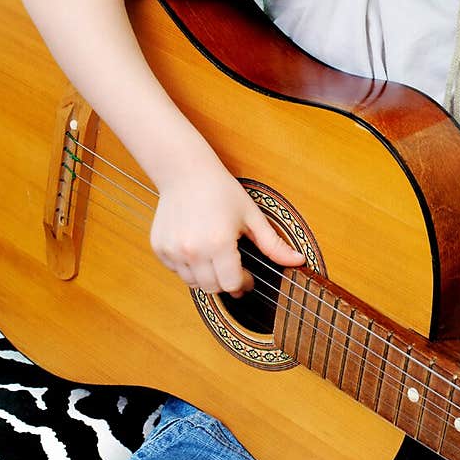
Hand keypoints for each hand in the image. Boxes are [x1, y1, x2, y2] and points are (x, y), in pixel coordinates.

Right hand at [150, 162, 303, 295]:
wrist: (185, 172)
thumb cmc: (221, 190)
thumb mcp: (252, 216)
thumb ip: (274, 244)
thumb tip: (299, 261)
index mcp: (219, 243)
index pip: (232, 283)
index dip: (244, 283)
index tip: (248, 277)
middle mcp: (193, 250)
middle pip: (213, 288)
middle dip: (227, 283)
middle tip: (234, 271)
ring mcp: (173, 250)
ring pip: (193, 283)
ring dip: (208, 277)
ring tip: (216, 259)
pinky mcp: (160, 248)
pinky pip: (177, 272)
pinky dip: (189, 268)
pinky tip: (198, 251)